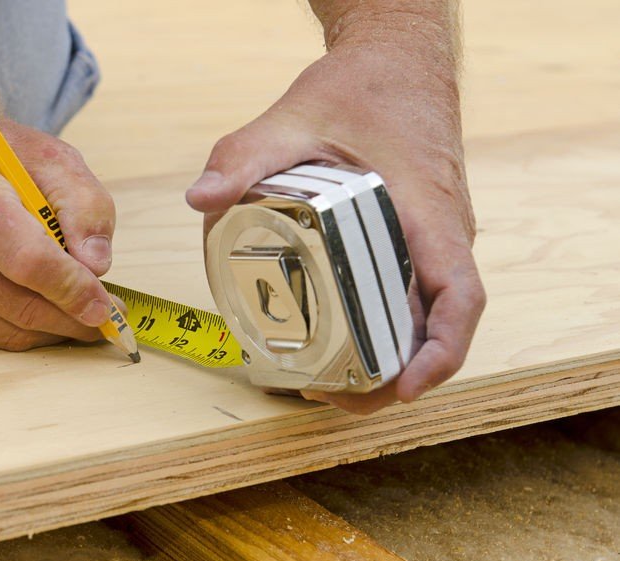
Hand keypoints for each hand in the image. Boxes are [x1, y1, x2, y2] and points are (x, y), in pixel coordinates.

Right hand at [0, 110, 115, 349]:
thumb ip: (84, 205)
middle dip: (73, 317)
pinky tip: (43, 309)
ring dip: (53, 330)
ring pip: (6, 331)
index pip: (26, 260)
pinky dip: (24, 330)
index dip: (72, 288)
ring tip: (83, 313)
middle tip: (109, 317)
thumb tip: (97, 266)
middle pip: (19, 304)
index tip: (107, 305)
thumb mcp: (50, 158)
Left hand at [186, 14, 485, 412]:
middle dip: (391, 375)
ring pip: (421, 316)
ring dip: (384, 357)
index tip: (403, 388)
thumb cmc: (364, 88)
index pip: (459, 297)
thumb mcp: (296, 115)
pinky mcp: (414, 238)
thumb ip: (244, 155)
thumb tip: (200, 199)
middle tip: (329, 398)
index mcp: (430, 213)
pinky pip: (408, 294)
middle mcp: (442, 236)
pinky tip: (335, 337)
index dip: (439, 353)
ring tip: (324, 382)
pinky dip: (379, 326)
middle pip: (435, 326)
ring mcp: (432, 240)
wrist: (398, 62)